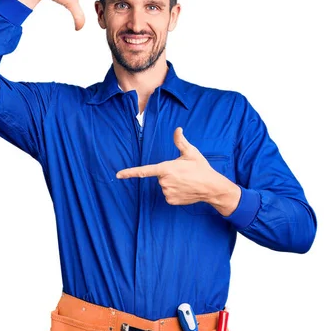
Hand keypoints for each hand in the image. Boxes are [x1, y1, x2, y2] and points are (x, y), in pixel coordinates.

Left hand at [116, 127, 240, 214]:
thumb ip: (180, 141)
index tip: (118, 175)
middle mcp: (164, 181)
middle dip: (168, 173)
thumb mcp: (191, 152)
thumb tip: (177, 129)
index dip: (130, 173)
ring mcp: (166, 192)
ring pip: (164, 185)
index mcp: (166, 168)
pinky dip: (174, 191)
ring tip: (185, 181)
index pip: (144, 171)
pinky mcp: (170, 200)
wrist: (212, 187)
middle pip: (159, 176)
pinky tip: (185, 189)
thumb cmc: (201, 168)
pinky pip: (168, 194)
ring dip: (172, 182)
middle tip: (182, 173)